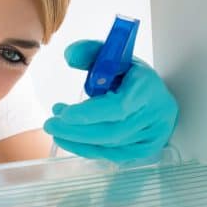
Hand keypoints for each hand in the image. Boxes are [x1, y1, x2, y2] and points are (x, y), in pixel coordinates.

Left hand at [43, 40, 177, 162]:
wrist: (157, 96)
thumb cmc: (131, 76)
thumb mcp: (113, 57)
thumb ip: (89, 52)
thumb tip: (70, 56)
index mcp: (147, 88)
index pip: (118, 108)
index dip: (89, 114)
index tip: (63, 114)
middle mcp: (154, 115)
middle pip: (111, 131)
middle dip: (75, 131)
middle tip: (50, 124)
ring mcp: (153, 135)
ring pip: (110, 146)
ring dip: (78, 140)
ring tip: (56, 129)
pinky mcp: (147, 150)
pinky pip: (113, 155)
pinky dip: (89, 149)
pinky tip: (71, 140)